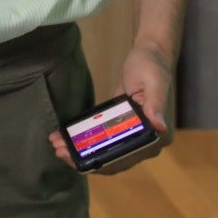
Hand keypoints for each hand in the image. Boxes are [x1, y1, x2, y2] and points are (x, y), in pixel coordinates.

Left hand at [47, 43, 175, 174]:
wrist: (149, 54)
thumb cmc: (152, 66)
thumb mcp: (154, 83)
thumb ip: (155, 104)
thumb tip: (160, 126)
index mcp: (156, 137)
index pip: (126, 158)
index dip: (102, 163)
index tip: (78, 159)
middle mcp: (145, 142)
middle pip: (113, 160)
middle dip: (86, 159)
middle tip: (60, 151)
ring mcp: (133, 135)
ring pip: (106, 152)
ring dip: (83, 152)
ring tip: (58, 146)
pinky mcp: (122, 126)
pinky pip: (104, 139)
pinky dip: (87, 141)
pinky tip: (67, 138)